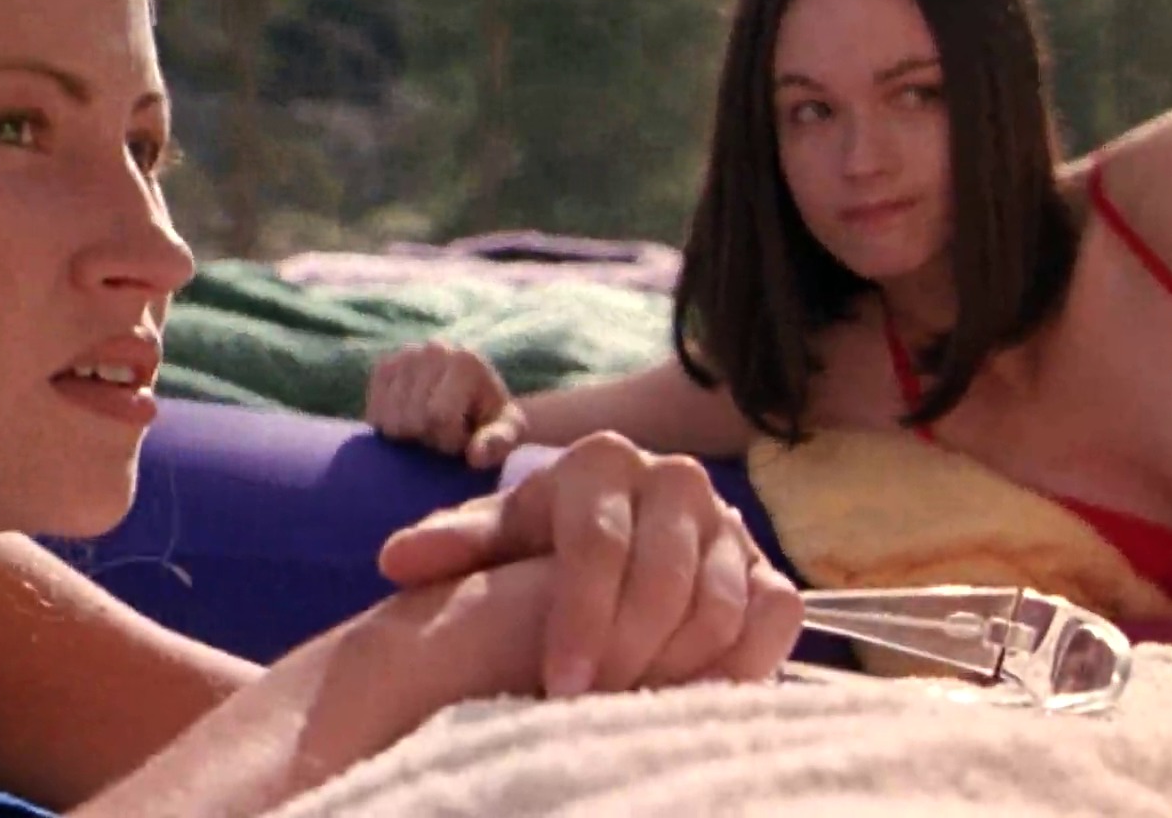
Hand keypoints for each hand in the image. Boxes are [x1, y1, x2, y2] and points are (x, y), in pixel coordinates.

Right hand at [365, 341, 525, 468]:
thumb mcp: (506, 434)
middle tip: (445, 432)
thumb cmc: (492, 421)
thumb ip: (497, 445)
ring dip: (408, 436)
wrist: (475, 400)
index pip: (438, 416)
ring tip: (430, 426)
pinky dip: (389, 427)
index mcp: (465, 360)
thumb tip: (476, 456)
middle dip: (428, 438)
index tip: (464, 438)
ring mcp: (404, 355)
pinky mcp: (384, 367)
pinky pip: (374, 413)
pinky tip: (410, 421)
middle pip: (411, 419)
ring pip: (389, 420)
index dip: (449, 440)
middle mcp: (433, 348)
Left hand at [376, 432, 803, 698]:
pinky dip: (742, 662)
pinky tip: (693, 698)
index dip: (578, 622)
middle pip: (662, 582)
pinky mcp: (768, 564)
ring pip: (718, 603)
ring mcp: (729, 520)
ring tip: (631, 709)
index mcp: (600, 461)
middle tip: (592, 709)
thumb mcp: (498, 540)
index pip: (595, 547)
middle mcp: (674, 477)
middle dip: (624, 655)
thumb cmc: (543, 545)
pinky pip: (774, 614)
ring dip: (676, 668)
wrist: (620, 540)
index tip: (556, 685)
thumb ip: (454, 546)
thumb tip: (397, 559)